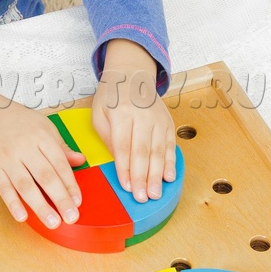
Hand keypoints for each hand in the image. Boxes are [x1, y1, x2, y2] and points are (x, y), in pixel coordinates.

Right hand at [0, 83, 84, 227]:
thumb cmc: (17, 121)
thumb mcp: (43, 127)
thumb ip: (60, 146)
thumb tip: (80, 160)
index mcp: (41, 136)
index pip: (59, 164)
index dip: (70, 184)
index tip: (78, 202)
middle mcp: (25, 147)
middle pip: (45, 177)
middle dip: (60, 199)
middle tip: (71, 217)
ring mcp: (7, 158)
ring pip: (26, 185)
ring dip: (40, 206)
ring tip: (53, 222)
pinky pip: (3, 187)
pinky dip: (13, 203)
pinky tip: (22, 216)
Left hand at [92, 40, 175, 201]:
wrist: (132, 74)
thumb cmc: (111, 96)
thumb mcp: (99, 114)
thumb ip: (108, 138)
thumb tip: (119, 163)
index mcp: (121, 113)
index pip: (123, 146)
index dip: (125, 168)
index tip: (127, 186)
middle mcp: (142, 116)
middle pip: (143, 151)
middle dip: (143, 177)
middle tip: (143, 197)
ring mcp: (158, 120)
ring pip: (158, 151)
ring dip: (157, 175)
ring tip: (155, 193)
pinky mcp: (168, 123)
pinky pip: (170, 146)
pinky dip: (171, 163)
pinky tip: (169, 177)